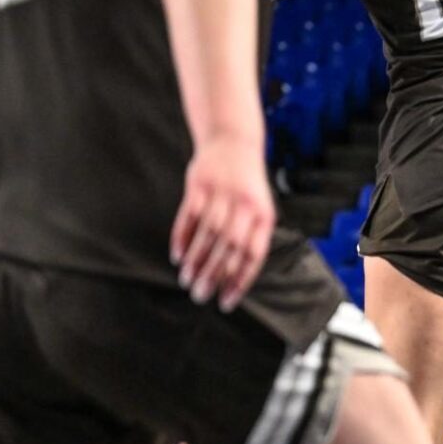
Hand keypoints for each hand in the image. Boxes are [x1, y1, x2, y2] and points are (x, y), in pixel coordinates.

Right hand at [170, 133, 273, 310]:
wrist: (234, 142)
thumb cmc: (246, 186)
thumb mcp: (259, 207)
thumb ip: (251, 236)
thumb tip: (235, 277)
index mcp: (264, 216)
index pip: (254, 255)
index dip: (240, 280)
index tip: (226, 302)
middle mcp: (245, 205)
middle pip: (229, 247)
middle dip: (214, 275)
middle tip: (200, 296)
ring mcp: (221, 193)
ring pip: (208, 234)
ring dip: (197, 260)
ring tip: (187, 280)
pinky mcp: (199, 184)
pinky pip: (189, 216)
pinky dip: (182, 237)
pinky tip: (178, 256)